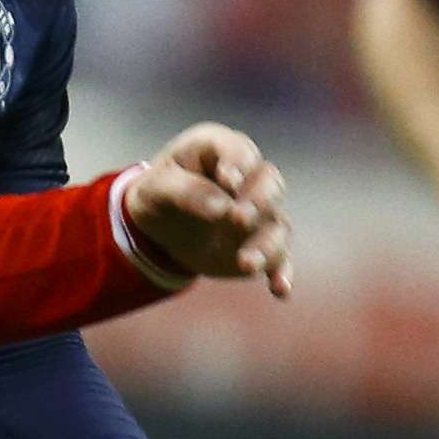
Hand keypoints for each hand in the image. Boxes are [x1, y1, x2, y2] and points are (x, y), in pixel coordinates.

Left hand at [122, 123, 291, 296]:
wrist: (160, 225)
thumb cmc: (158, 193)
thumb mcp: (156, 188)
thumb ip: (185, 191)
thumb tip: (221, 207)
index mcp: (219, 150)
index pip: (238, 150)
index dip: (237, 164)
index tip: (228, 181)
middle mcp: (248, 178)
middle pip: (269, 182)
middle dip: (259, 200)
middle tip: (238, 219)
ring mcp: (258, 213)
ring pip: (277, 223)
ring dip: (266, 244)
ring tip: (246, 264)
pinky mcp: (260, 244)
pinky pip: (280, 257)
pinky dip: (282, 272)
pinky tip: (280, 289)